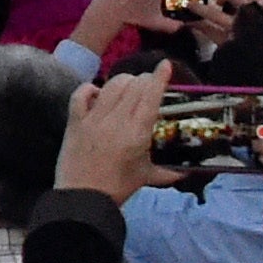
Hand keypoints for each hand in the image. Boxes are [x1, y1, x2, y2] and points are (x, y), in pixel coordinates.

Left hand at [55, 64, 165, 203]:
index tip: (165, 65)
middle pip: (133, 86)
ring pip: (110, 86)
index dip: (159, 77)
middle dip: (143, 80)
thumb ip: (168, 172)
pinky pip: (80, 95)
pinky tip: (96, 92)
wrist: (82, 197)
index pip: (150, 96)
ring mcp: (93, 118)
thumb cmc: (117, 187)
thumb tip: (187, 172)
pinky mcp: (75, 121)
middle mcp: (116, 120)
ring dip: (122, 81)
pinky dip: (89, 89)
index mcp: (137, 132)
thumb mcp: (146, 177)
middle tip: (148, 84)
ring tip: (128, 86)